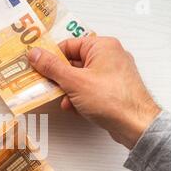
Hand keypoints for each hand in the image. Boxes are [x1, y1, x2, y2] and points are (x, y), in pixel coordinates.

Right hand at [27, 36, 160, 148]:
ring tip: (65, 101)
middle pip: (73, 62)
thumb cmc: (111, 99)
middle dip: (60, 78)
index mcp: (102, 46)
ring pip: (80, 78)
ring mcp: (112, 74)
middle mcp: (109, 56)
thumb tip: (34, 54)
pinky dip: (80, 98)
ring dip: (68, 91)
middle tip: (46, 86)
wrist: (136, 124)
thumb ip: (52, 67)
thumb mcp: (74, 81)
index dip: (51, 57)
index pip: (68, 45)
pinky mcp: (113, 90)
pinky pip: (90, 89)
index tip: (37, 67)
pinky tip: (75, 108)